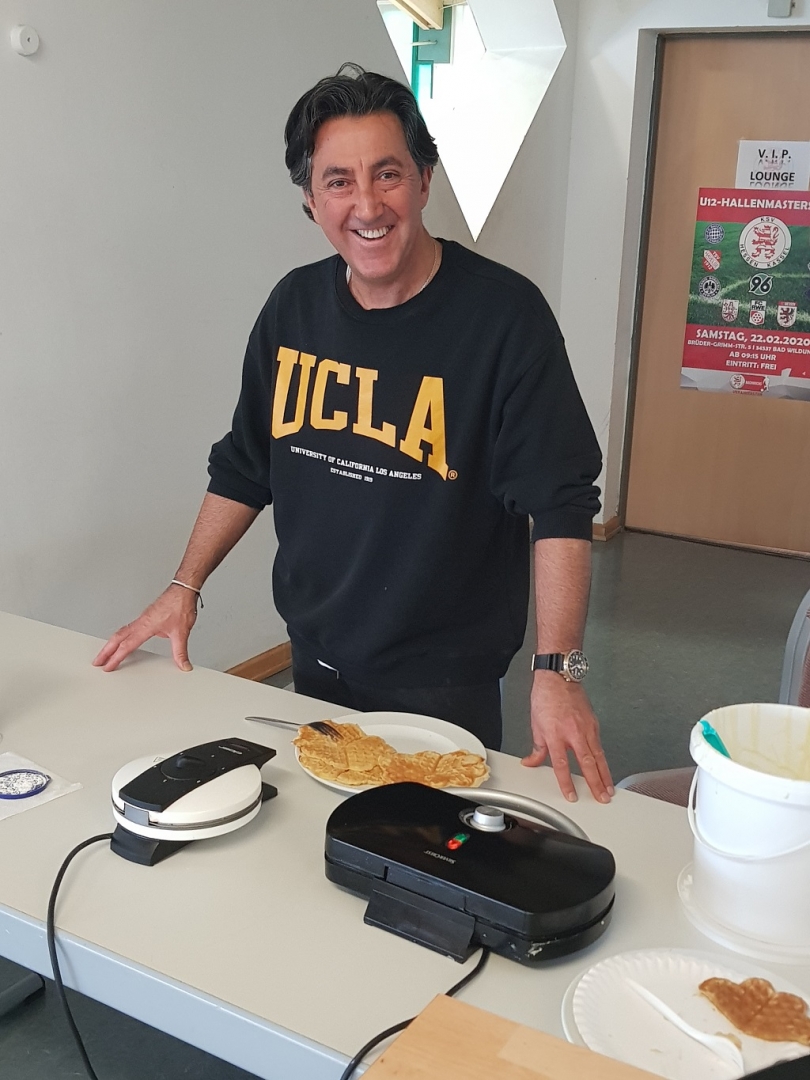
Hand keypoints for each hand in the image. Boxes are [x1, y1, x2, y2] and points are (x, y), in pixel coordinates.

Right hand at [92, 586, 198, 671]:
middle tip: (97, 661)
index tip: (107, 667)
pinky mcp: (146, 616)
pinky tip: (125, 640)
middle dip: (106, 651)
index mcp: (145, 627)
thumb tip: (183, 665)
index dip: (116, 658)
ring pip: (121, 632)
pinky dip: (121, 636)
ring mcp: (142, 618)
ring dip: (111, 643)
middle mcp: (141, 622)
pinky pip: (129, 628)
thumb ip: (180, 652)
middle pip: (117, 638)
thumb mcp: (181, 633)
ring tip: (106, 653)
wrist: (183, 590)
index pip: (127, 646)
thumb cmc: (180, 605)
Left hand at [522, 672, 613, 803]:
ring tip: (609, 789)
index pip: (562, 765)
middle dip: (596, 783)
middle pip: (587, 763)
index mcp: (555, 734)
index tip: (571, 795)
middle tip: (602, 798)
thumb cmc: (546, 697)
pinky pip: (599, 745)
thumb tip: (531, 761)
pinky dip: (603, 759)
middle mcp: (573, 732)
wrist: (559, 677)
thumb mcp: (536, 724)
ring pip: (598, 756)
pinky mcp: (594, 723)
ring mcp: (586, 727)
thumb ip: (537, 748)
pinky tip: (605, 768)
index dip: (567, 783)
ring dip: (605, 775)